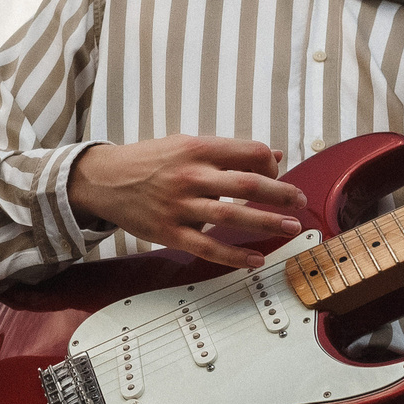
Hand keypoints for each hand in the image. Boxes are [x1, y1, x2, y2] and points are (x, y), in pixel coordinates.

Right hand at [67, 135, 307, 270]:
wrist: (104, 180)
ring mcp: (180, 206)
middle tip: (299, 201)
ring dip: (266, 223)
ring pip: (232, 215)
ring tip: (289, 227)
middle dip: (280, 194)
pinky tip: (255, 259)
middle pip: (248, 183)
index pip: (249, 152)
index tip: (279, 175)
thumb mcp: (185, 144)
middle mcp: (191, 175)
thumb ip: (227, 152)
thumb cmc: (148, 161)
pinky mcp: (170, 232)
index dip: (272, 164)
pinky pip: (208, 247)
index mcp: (197, 149)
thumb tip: (273, 157)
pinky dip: (234, 255)